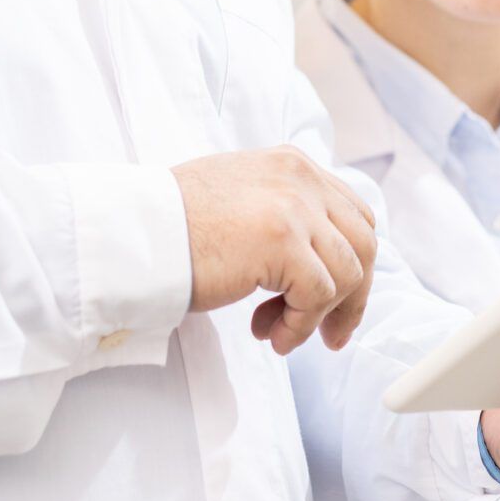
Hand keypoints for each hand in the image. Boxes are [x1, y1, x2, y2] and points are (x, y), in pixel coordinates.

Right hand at [171, 146, 375, 354]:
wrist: (135, 232)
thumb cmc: (175, 226)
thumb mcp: (243, 202)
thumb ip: (285, 216)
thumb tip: (318, 264)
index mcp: (292, 165)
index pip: (353, 215)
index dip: (352, 264)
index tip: (334, 301)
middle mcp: (300, 179)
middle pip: (363, 245)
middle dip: (351, 298)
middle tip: (328, 334)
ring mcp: (294, 207)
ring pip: (347, 274)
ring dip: (318, 316)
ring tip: (280, 332)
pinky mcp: (282, 241)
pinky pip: (318, 296)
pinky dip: (300, 325)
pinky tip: (272, 335)